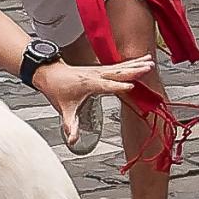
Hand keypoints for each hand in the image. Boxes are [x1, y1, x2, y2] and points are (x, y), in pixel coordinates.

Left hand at [33, 55, 154, 143]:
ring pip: (120, 66)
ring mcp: (99, 70)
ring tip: (150, 62)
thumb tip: (72, 139)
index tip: (131, 87)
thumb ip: (70, 125)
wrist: (48, 73)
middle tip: (147, 68)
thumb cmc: (57, 89)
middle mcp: (95, 75)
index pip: (106, 85)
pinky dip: (131, 62)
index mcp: (88, 84)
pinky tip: (141, 60)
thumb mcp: (64, 109)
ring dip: (135, 64)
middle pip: (118, 72)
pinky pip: (119, 65)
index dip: (118, 86)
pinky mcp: (100, 68)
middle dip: (133, 70)